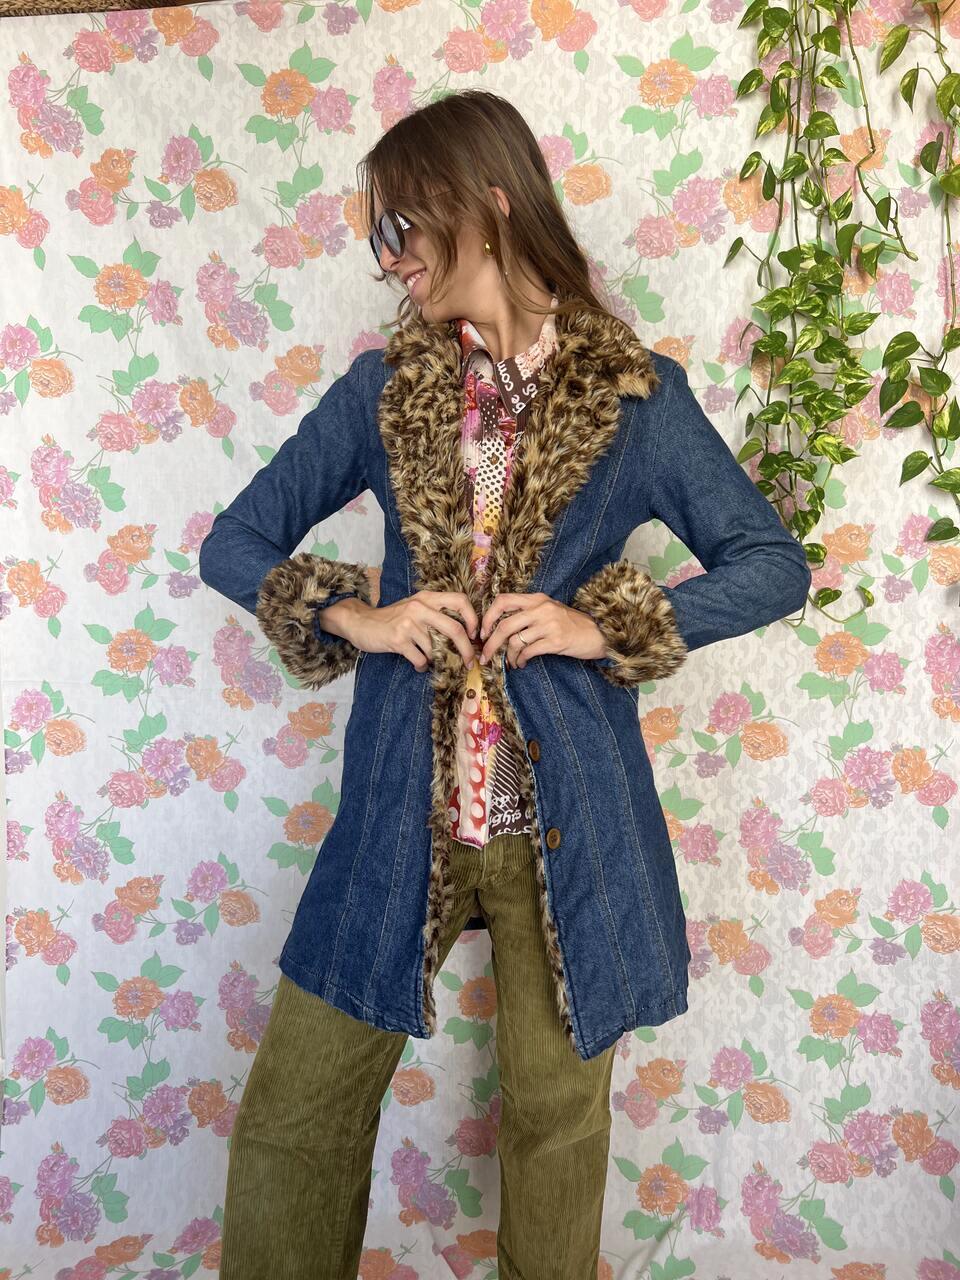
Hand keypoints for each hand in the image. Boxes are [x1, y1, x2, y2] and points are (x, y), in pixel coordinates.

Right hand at [324, 591, 479, 672]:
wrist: (360, 622)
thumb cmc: (392, 618)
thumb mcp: (414, 607)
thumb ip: (435, 615)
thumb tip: (464, 635)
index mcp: (427, 598)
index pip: (460, 600)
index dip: (472, 619)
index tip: (474, 635)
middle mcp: (419, 607)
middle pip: (455, 629)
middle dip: (467, 649)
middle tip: (469, 662)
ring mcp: (408, 624)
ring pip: (436, 649)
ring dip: (437, 660)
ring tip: (429, 661)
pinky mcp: (398, 640)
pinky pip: (420, 659)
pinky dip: (422, 666)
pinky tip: (418, 665)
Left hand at [478, 592, 608, 668]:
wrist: (600, 633)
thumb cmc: (573, 624)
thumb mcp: (550, 611)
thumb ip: (528, 613)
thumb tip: (500, 628)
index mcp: (537, 599)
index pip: (503, 600)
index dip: (488, 617)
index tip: (483, 632)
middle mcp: (541, 608)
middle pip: (504, 624)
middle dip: (490, 644)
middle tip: (485, 656)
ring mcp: (549, 624)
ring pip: (515, 641)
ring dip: (508, 656)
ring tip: (511, 662)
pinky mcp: (556, 641)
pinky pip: (529, 652)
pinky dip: (521, 660)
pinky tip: (522, 664)